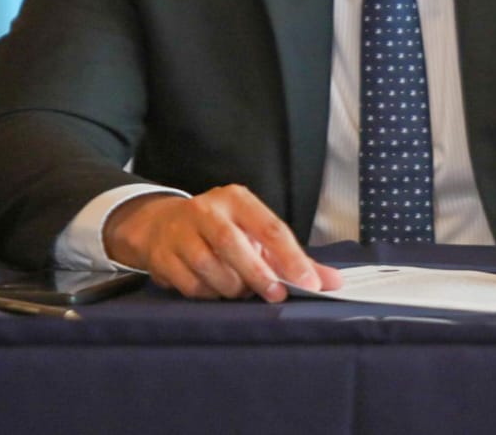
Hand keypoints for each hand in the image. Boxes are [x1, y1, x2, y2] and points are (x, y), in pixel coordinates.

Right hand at [102, 186, 341, 302]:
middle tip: (275, 295)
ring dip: (231, 287)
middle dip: (258, 275)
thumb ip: (295, 258)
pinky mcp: (163, 256)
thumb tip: (333, 283)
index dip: (291, 258)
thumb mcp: (257, 234)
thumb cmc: (222, 231)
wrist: (162, 225)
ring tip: (240, 289)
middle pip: (233, 244)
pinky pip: (191, 285)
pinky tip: (215, 290)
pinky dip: (209, 295)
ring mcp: (180, 232)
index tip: (309, 284)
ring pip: (209, 267)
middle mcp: (206, 210)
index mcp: (237, 199)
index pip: (270, 227)